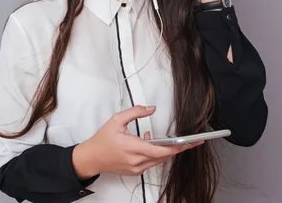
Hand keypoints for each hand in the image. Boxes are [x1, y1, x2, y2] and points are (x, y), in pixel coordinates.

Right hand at [72, 105, 203, 177]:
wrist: (91, 158)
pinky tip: (149, 144)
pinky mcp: (135, 172)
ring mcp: (136, 168)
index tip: (188, 143)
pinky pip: (150, 163)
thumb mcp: (117, 120)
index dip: (177, 148)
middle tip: (190, 142)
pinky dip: (154, 155)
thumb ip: (135, 112)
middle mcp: (136, 161)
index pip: (161, 151)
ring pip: (158, 161)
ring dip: (165, 151)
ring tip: (169, 141)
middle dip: (177, 149)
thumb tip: (151, 108)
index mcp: (133, 148)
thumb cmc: (102, 140)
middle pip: (163, 157)